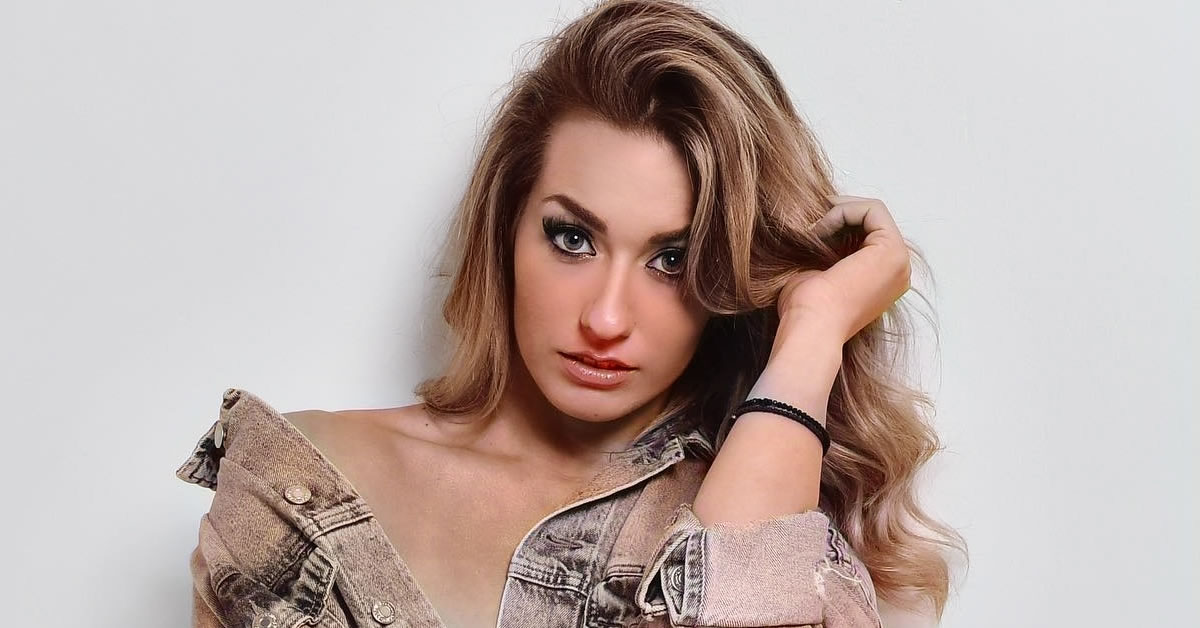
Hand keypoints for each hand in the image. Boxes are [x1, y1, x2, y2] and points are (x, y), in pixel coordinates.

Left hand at [776, 195, 911, 345]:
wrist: (810, 326)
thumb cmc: (806, 308)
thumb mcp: (817, 272)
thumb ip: (828, 252)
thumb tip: (817, 226)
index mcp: (883, 279)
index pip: (866, 232)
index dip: (838, 222)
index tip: (810, 229)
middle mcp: (897, 270)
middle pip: (872, 220)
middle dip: (839, 212)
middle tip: (811, 223)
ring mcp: (898, 260)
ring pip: (873, 211)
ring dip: (838, 212)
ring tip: (813, 231)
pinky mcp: (891, 249)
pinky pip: (872, 209)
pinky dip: (842, 211)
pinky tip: (820, 230)